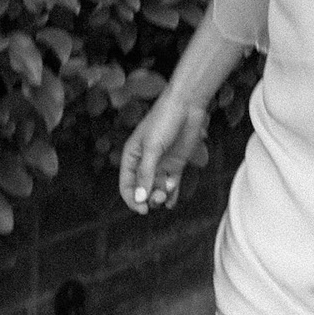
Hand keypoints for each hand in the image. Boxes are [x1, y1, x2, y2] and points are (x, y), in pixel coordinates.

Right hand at [118, 94, 207, 213]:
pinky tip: (171, 202)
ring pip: (157, 189)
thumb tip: (140, 197)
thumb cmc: (164, 120)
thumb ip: (146, 173)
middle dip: (148, 198)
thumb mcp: (152, 147)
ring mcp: (161, 164)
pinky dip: (171, 195)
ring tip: (166, 193)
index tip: (142, 209)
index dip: (132, 199)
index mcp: (131, 156)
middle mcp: (145, 163)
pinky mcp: (176, 164)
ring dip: (160, 196)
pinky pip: (171, 184)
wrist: (187, 105)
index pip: (126, 185)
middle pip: (142, 190)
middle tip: (158, 198)